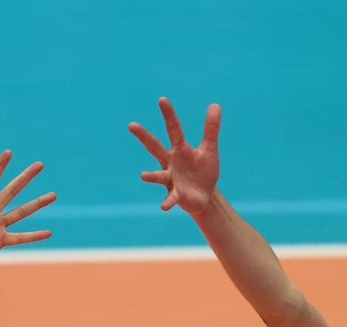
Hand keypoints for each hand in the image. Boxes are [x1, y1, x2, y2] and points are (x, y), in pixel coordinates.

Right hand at [129, 97, 220, 214]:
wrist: (204, 197)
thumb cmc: (203, 172)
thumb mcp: (209, 149)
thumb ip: (211, 129)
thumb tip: (215, 105)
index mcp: (180, 149)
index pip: (173, 129)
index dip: (169, 115)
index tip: (162, 99)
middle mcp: (171, 162)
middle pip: (155, 147)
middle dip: (144, 136)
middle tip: (131, 124)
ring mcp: (171, 179)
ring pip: (159, 175)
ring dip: (152, 176)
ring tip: (143, 175)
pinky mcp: (176, 194)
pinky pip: (171, 198)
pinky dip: (168, 202)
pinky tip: (163, 207)